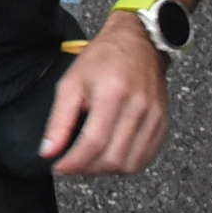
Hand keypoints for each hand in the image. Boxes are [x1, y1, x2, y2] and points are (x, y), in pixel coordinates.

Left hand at [41, 15, 169, 174]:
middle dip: (87, 169)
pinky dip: (126, 164)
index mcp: (112, 94)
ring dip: (106, 170)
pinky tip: (110, 155)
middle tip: (72, 164)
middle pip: (113, 158)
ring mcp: (154, 117)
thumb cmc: (103, 59)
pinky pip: (145, 158)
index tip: (59, 168)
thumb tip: (49, 152)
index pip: (93, 143)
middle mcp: (137, 108)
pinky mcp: (163, 124)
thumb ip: (59, 120)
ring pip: (130, 164)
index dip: (73, 163)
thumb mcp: (72, 82)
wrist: (138, 42)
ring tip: (90, 160)